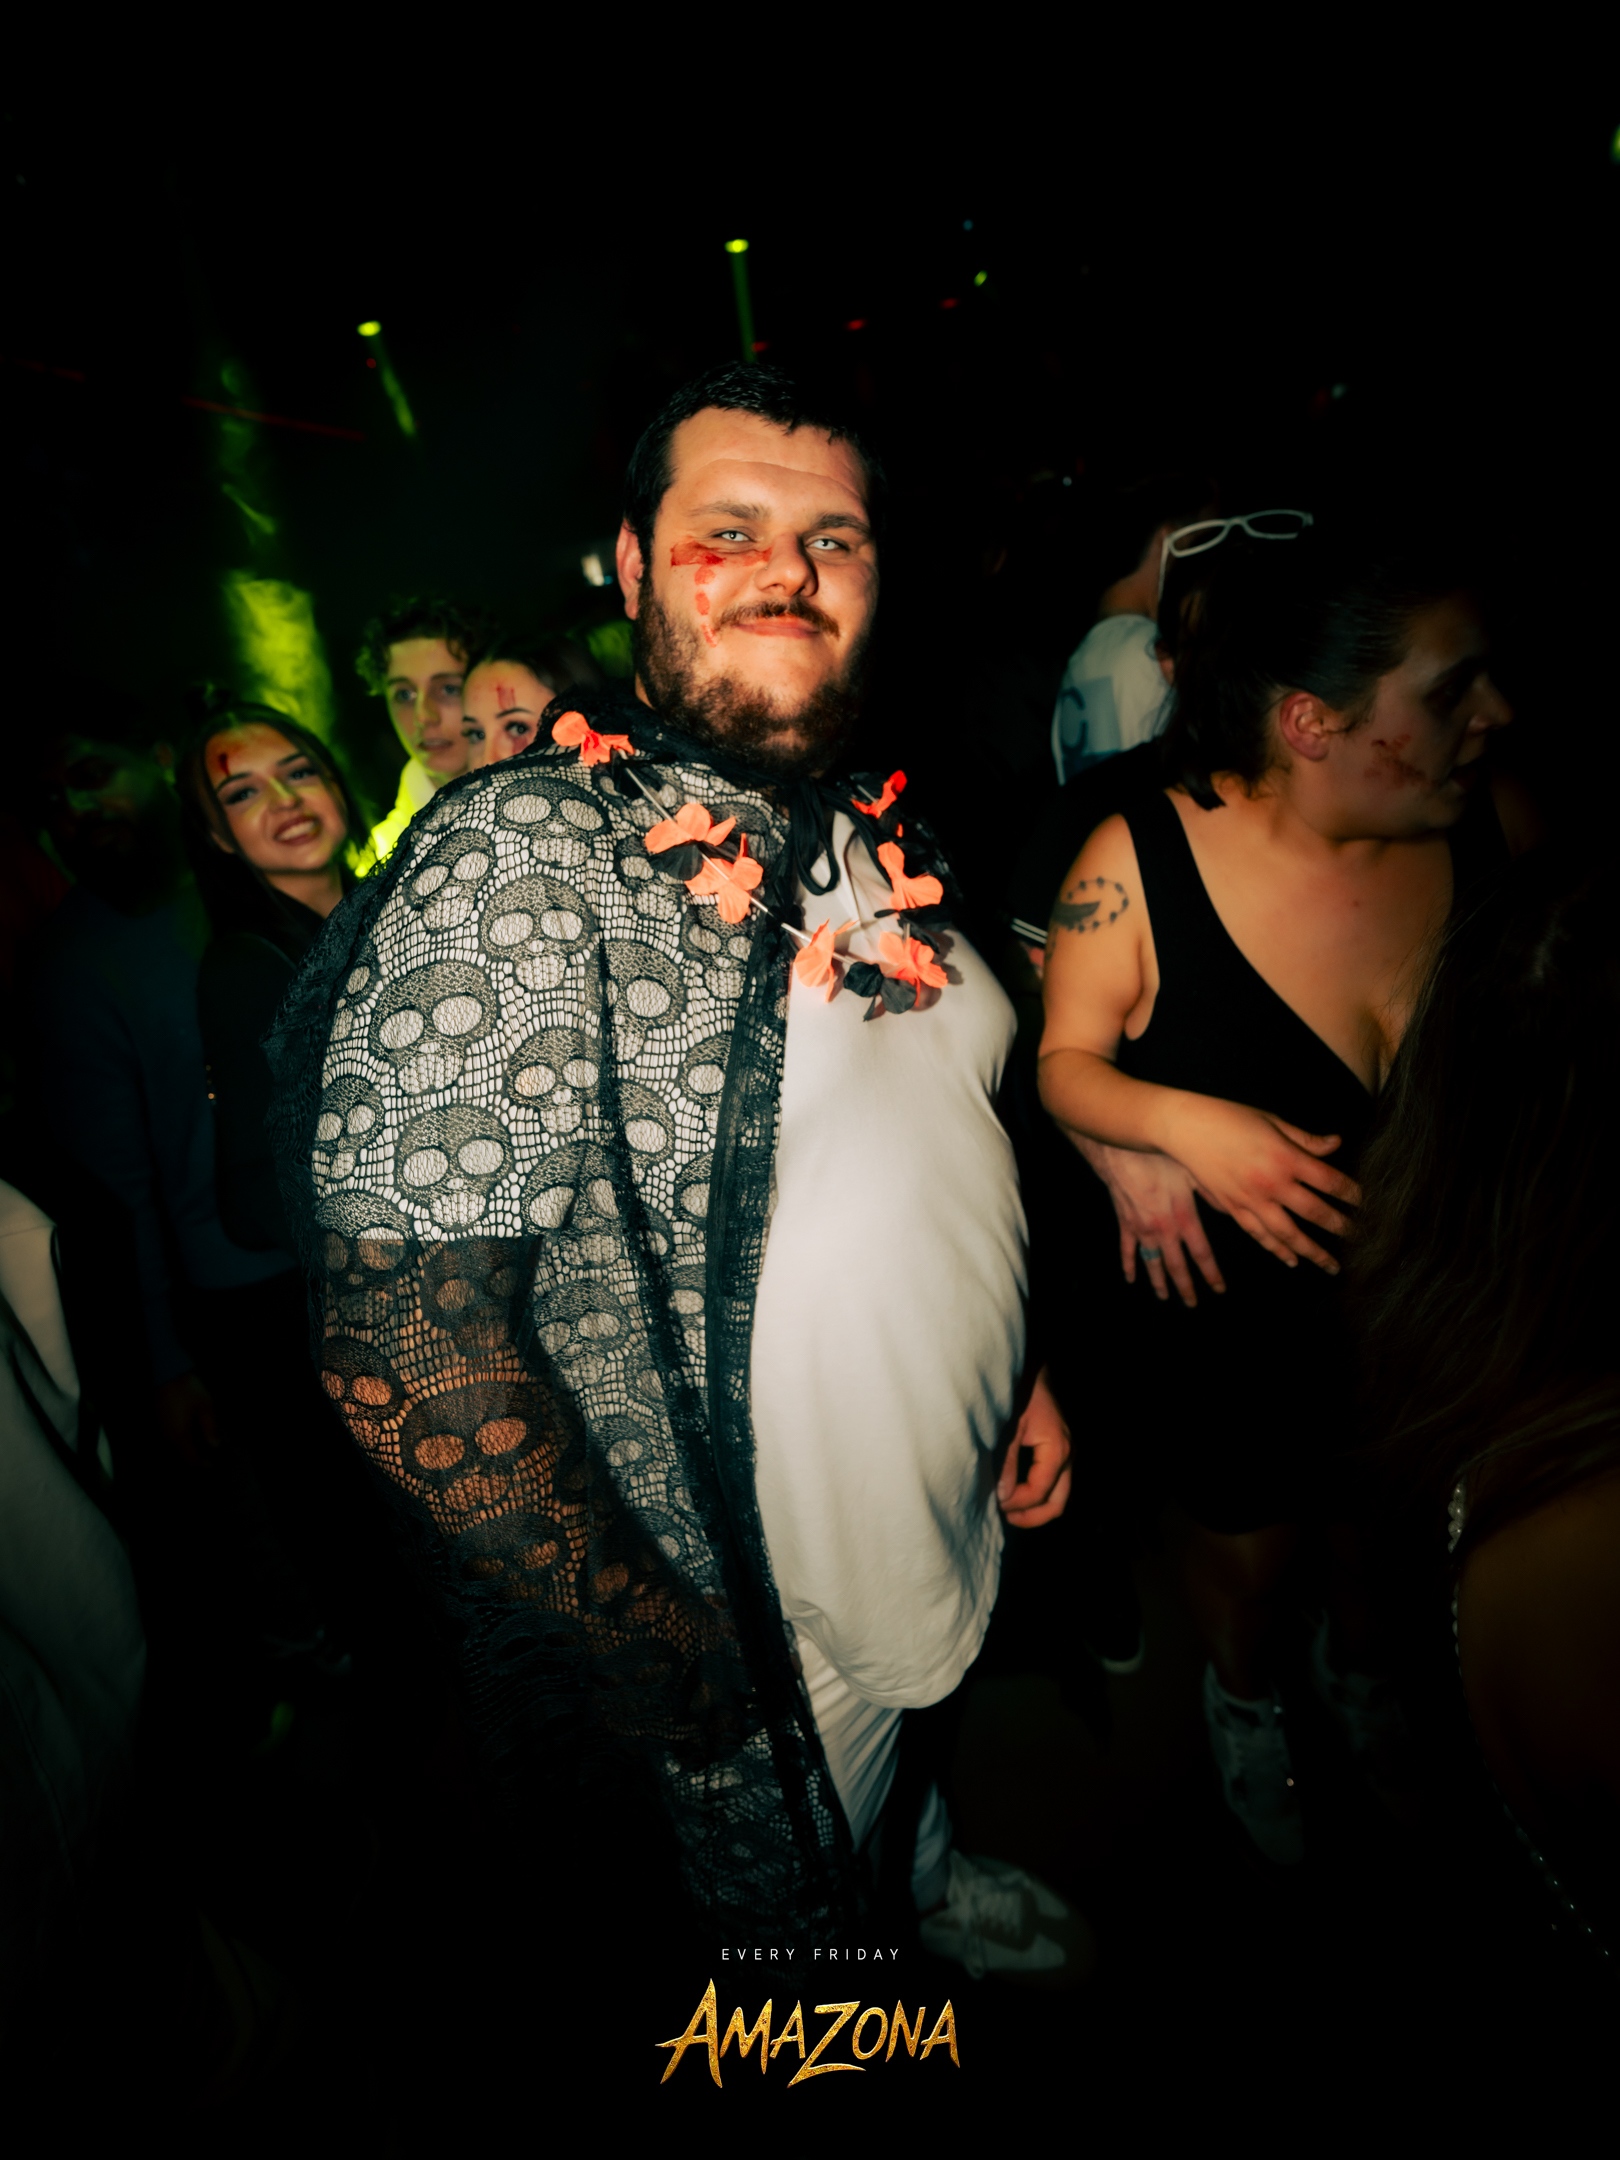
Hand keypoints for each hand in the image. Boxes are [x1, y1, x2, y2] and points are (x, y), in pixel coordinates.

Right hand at [153, 1371, 217, 1467]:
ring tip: (194, 1455)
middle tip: (203, 1462)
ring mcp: (158, 1434)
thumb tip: (215, 1444)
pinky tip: (183, 1444)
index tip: (211, 1465)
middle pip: (176, 1463)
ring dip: (180, 1460)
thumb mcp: (206, 1407)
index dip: (201, 1466)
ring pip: (167, 1456)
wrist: (167, 1376)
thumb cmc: (187, 1390)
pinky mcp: (155, 1427)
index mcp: (179, 1437)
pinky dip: (173, 1451)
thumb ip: (211, 1428)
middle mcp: (166, 1439)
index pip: (190, 1460)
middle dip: (190, 1466)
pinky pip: (163, 1447)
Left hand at [998, 1366, 1071, 1527]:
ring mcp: (1066, 1453)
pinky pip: (1054, 1482)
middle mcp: (1067, 1455)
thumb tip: (1002, 1497)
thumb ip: (1006, 1465)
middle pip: (1057, 1503)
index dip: (1016, 1504)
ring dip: (1035, 1507)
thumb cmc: (1019, 1395)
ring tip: (1008, 1510)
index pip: (1039, 1491)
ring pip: (1058, 1495)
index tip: (994, 1504)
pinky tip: (1015, 1493)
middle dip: (1031, 1516)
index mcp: (1057, 1449)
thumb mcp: (1008, 1430)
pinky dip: (1038, 1494)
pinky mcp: (1059, 1451)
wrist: (1031, 1370)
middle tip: (1004, 1518)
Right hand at [1073, 1137, 1223, 1307]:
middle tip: (1192, 1304)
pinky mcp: (1125, 1222)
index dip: (1211, 1274)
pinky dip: (1129, 1264)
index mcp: (1184, 1218)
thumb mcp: (1193, 1172)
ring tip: (1165, 1297)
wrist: (1121, 1151)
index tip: (1219, 1289)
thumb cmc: (1160, 1157)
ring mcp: (1141, 1228)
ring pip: (1152, 1262)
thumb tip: (1237, 1209)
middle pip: (1176, 1266)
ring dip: (1159, 1282)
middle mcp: (1163, 1229)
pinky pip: (1126, 1249)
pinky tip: (1131, 1278)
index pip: (1202, 1254)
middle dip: (1186, 1287)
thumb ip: (1214, 1194)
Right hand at [1171, 1097, 1359, 1273]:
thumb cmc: (1229, 1117)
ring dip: (1312, 1251)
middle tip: (1362, 1240)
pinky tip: (1291, 1260)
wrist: (1185, 1128)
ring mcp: (1251, 1200)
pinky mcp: (1233, 1208)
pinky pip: (1259, 1235)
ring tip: (1331, 1265)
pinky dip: (1277, 1250)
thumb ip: (1305, 1138)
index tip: (1367, 1204)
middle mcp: (1272, 1183)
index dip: (1352, 1195)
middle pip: (1315, 1213)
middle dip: (1341, 1227)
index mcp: (1286, 1157)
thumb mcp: (1273, 1121)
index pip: (1330, 1182)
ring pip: (1289, 1234)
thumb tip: (1336, 1144)